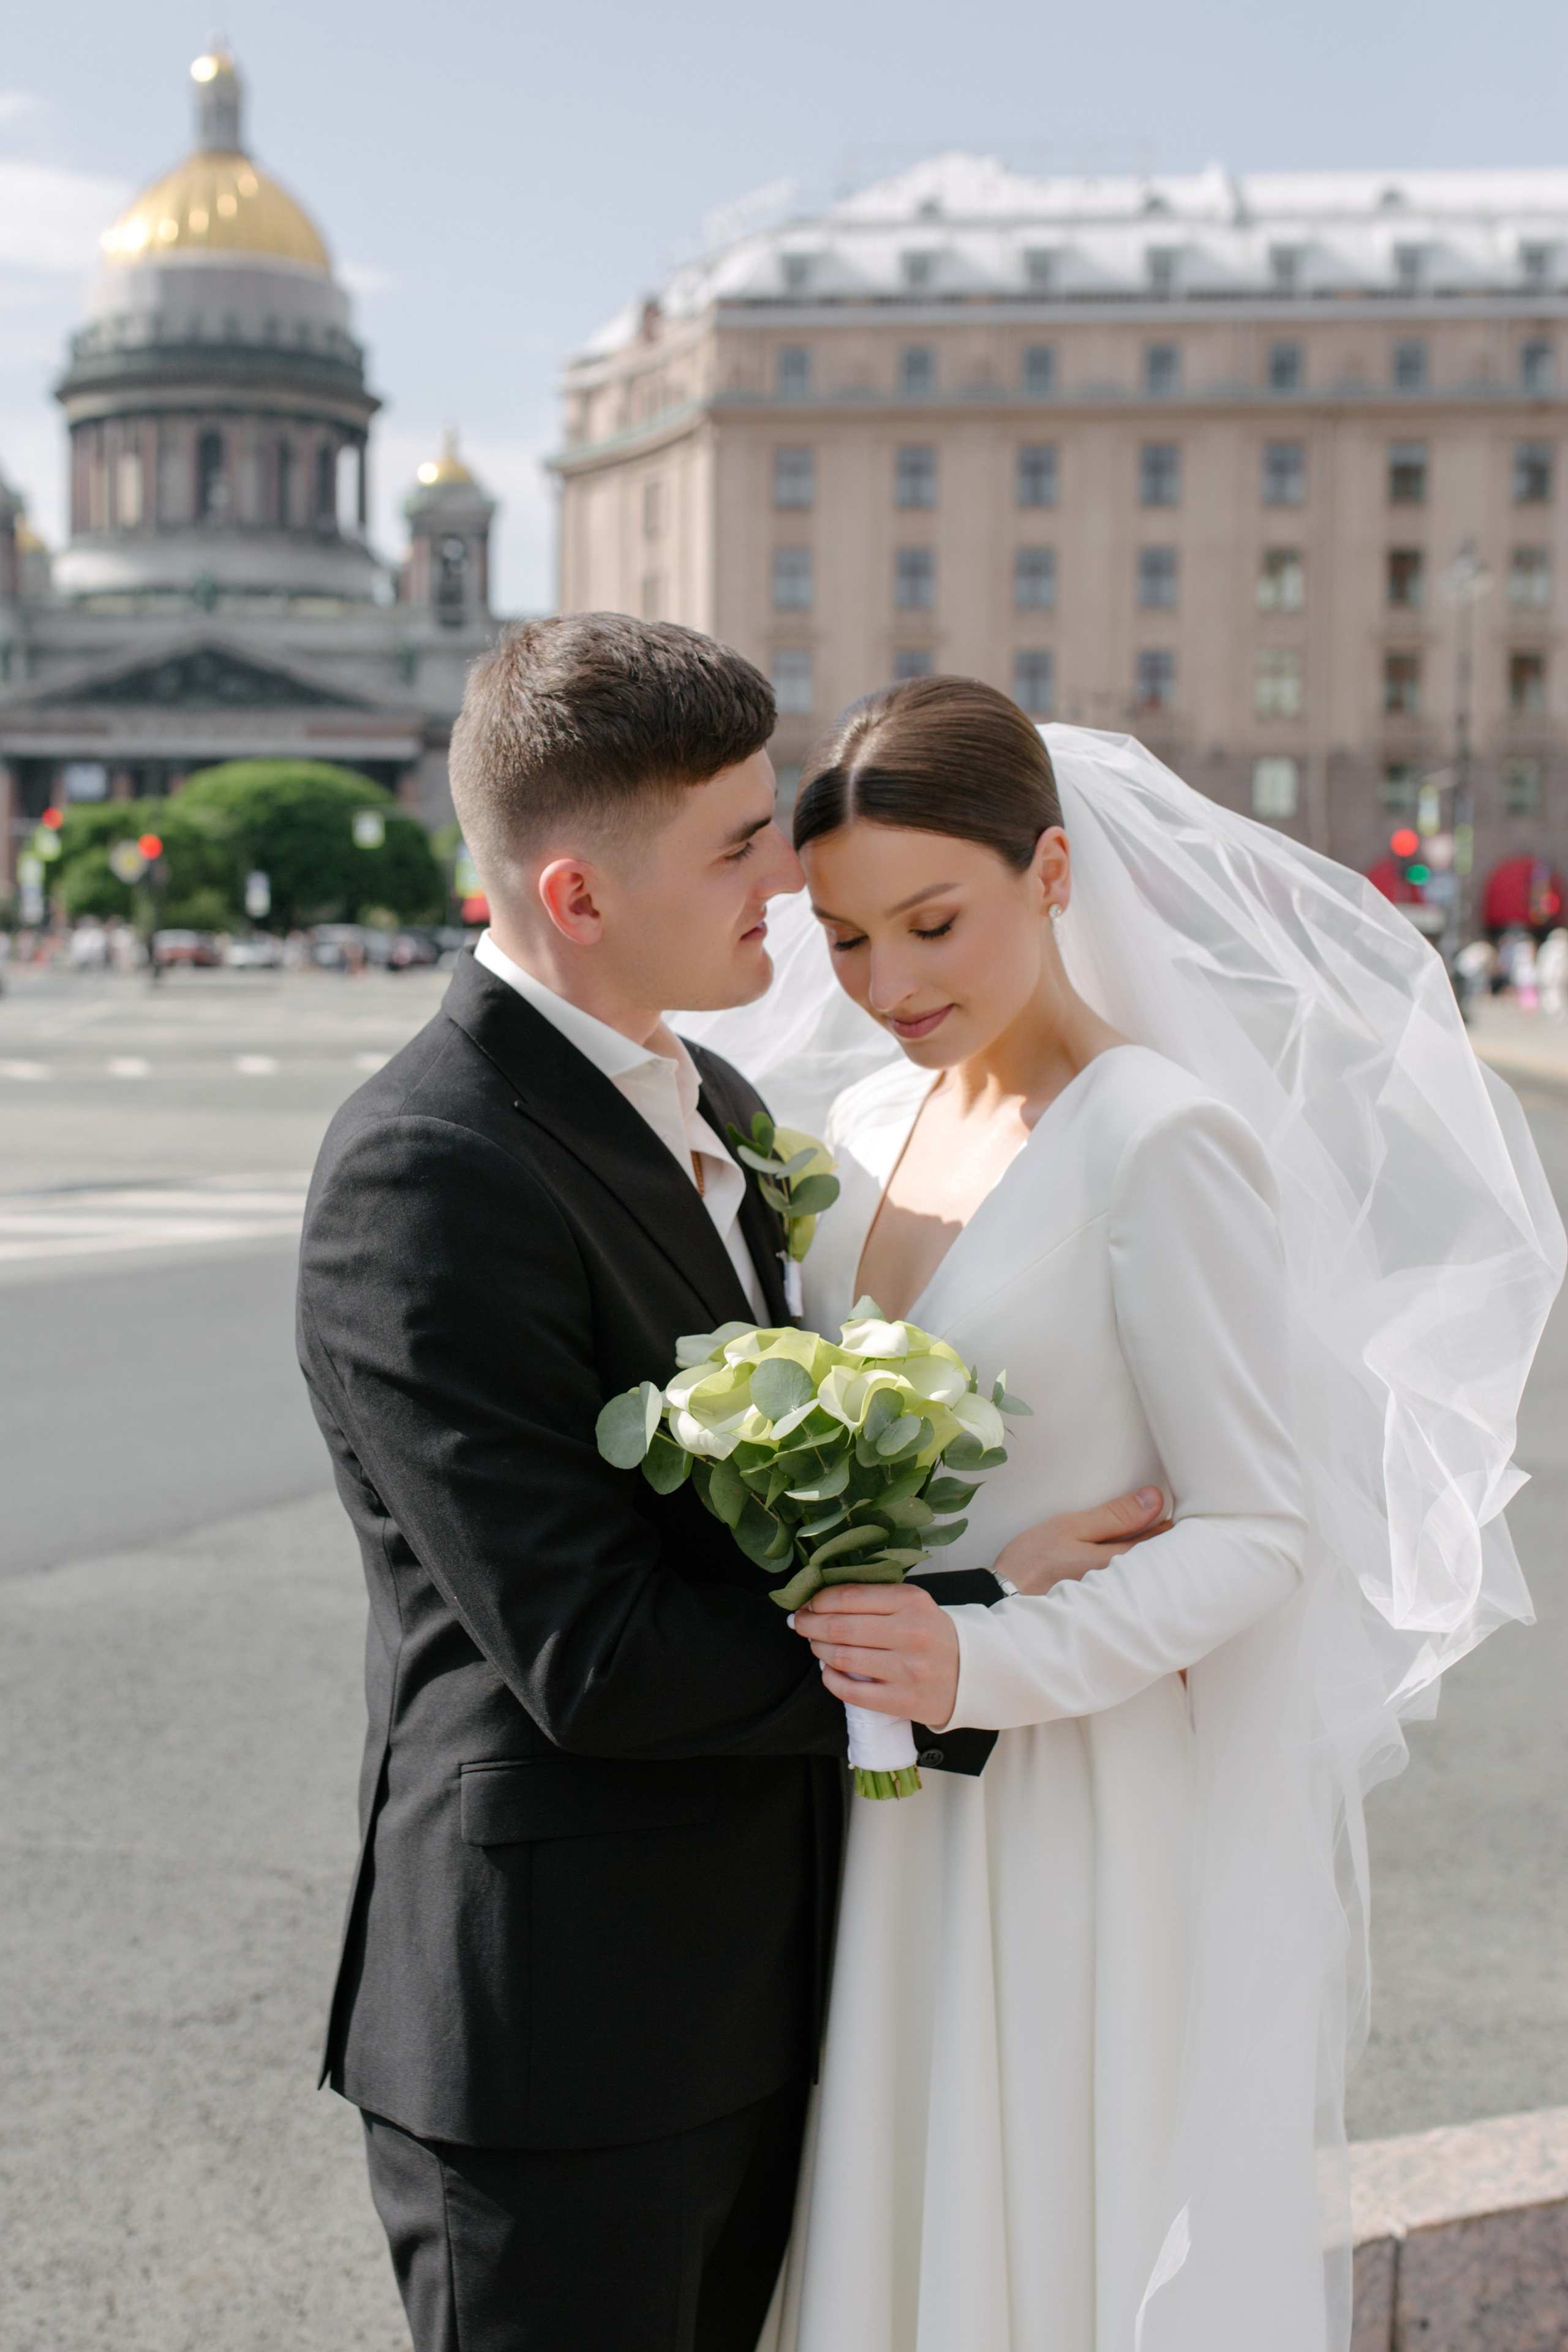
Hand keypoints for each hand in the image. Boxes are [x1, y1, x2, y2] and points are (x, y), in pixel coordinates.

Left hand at [791, 1583, 959, 1731]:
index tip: (807, 1603)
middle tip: (800, 1623)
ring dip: (819, 1649)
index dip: (818, 1599)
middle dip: (809, 1623)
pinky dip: (831, 1679)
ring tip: (816, 1645)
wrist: (975, 1674)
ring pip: (842, 1657)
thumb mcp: (915, 1605)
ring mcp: (907, 1670)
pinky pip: (851, 1691)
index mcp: (912, 1602)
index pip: (850, 1596)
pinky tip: (829, 1671)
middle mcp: (910, 1634)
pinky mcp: (903, 1701)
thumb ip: (875, 1598)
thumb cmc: (936, 1637)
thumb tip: (822, 1599)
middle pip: (840, 1626)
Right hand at [992, 1486, 1170, 1594]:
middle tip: (1175, 1524)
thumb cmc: (1033, 1563)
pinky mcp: (1104, 1613)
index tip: (1174, 1510)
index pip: (1163, 1541)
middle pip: (1160, 1563)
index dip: (1172, 1524)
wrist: (1003, 1602)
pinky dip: (1138, 1580)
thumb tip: (1155, 1500)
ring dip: (1154, 1562)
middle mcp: (1124, 1589)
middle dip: (1169, 1546)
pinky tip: (1133, 1572)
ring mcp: (1115, 1604)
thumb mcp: (1070, 1527)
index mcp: (1120, 1564)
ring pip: (1147, 1578)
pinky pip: (1132, 1592)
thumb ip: (1115, 1515)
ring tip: (1159, 1544)